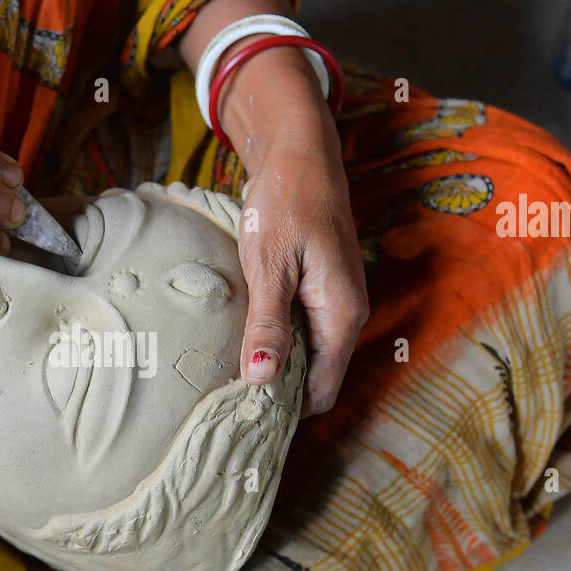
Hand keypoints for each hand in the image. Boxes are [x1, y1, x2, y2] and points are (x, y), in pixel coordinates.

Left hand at [238, 128, 368, 416]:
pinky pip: (302, 333)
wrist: (299, 154)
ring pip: (307, 357)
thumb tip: (260, 380)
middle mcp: (347, 317)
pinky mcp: (321, 291)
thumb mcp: (270, 265)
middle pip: (315, 380)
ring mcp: (335, 304)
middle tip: (223, 400)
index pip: (321, 393)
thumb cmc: (285, 202)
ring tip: (227, 374)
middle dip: (276, 392)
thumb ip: (268, 325)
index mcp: (341, 317)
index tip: (240, 416)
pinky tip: (243, 339)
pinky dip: (275, 341)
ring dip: (273, 365)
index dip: (285, 409)